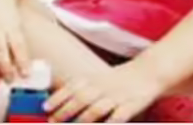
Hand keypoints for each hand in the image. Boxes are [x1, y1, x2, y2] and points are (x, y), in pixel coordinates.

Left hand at [44, 63, 165, 122]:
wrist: (146, 73)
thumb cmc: (116, 80)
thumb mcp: (96, 79)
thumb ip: (79, 89)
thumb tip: (57, 103)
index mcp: (92, 79)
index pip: (71, 88)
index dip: (57, 98)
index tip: (45, 108)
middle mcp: (102, 86)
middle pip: (80, 99)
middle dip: (65, 111)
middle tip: (53, 121)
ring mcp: (116, 96)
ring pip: (96, 109)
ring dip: (82, 120)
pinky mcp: (131, 105)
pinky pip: (118, 117)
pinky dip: (109, 123)